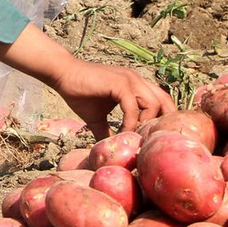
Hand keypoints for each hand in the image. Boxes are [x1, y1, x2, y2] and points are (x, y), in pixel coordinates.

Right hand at [48, 59, 173, 140]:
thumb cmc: (79, 93)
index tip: (152, 139)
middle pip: (165, 101)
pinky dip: (129, 122)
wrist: (63, 75)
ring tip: (133, 137)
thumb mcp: (97, 118)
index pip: (161, 101)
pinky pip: (132, 107)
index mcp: (135, 85)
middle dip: (161, 123)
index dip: (161, 119)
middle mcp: (137, 80)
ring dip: (145, 124)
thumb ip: (107, 131)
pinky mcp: (120, 83)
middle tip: (148, 141)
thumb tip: (108, 151)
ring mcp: (130, 80)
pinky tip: (121, 132)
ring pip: (153, 104)